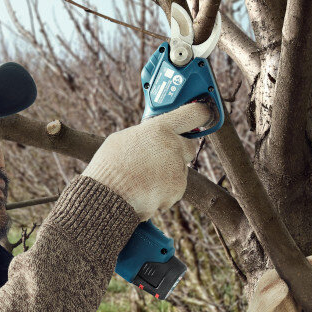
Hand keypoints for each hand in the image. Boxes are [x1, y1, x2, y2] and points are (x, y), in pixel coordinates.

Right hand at [80, 102, 211, 220]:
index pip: (193, 114)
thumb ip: (145, 135)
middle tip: (160, 159)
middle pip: (189, 147)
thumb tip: (152, 137)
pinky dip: (164, 193)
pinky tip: (145, 192)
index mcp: (160, 129)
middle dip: (179, 152)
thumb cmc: (109, 167)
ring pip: (179, 171)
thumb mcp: (123, 139)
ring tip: (142, 180)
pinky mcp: (177, 190)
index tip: (203, 114)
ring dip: (167, 176)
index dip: (201, 113)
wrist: (107, 197)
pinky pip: (175, 190)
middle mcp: (173, 146)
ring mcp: (177, 170)